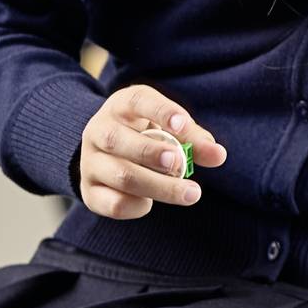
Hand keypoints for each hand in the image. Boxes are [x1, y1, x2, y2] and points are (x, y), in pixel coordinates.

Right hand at [76, 86, 223, 220]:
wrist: (107, 155)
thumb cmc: (146, 135)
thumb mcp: (169, 128)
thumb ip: (194, 138)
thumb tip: (218, 155)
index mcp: (121, 106)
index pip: (137, 101)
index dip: (160, 111)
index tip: (182, 125)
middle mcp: (98, 131)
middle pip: (118, 140)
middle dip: (151, 153)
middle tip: (180, 163)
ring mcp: (90, 162)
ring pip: (121, 176)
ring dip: (159, 186)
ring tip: (190, 193)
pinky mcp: (90, 191)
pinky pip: (113, 203)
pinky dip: (138, 206)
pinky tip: (150, 203)